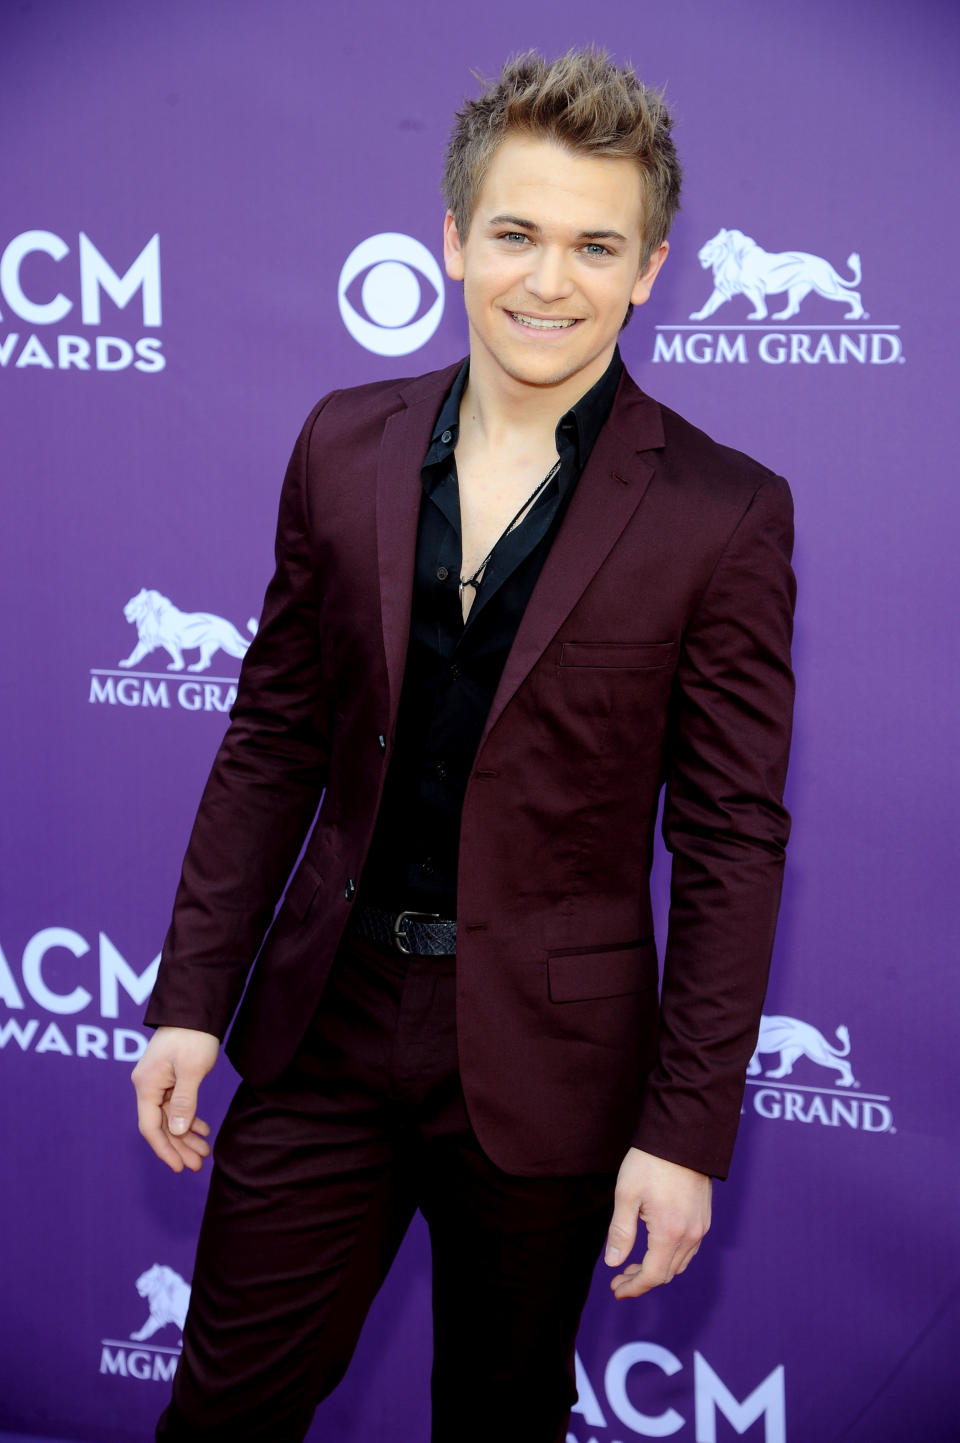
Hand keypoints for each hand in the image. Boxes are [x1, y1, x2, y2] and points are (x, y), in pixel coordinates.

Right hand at [132, 1026, 219, 1173]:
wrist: (195, 1007)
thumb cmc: (193, 1036)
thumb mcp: (192, 1070)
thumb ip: (184, 1102)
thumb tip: (178, 1131)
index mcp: (147, 1085)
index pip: (151, 1127)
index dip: (165, 1149)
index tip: (180, 1167)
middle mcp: (147, 1085)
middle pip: (160, 1125)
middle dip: (179, 1146)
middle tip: (199, 1164)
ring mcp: (157, 1081)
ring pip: (169, 1117)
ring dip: (186, 1135)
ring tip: (205, 1151)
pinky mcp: (168, 1077)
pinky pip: (175, 1104)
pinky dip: (188, 1117)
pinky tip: (202, 1129)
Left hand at [604, 1147, 711, 1298]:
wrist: (682, 1134)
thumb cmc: (650, 1162)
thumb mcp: (627, 1194)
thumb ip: (621, 1232)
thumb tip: (614, 1264)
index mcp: (670, 1233)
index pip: (652, 1276)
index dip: (633, 1287)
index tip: (615, 1289)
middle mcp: (690, 1235)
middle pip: (667, 1273)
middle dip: (641, 1280)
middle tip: (619, 1277)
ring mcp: (701, 1226)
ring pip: (679, 1263)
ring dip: (657, 1269)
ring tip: (633, 1264)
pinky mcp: (704, 1216)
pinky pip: (689, 1249)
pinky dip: (671, 1256)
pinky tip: (655, 1247)